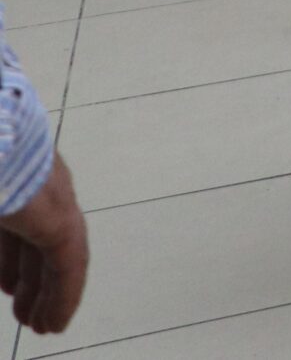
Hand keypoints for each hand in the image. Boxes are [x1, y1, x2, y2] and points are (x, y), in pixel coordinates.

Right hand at [0, 154, 87, 336]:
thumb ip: (1, 221)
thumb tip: (3, 275)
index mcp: (12, 179)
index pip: (18, 228)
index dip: (11, 261)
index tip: (7, 290)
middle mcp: (36, 187)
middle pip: (38, 244)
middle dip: (32, 281)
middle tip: (27, 316)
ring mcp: (50, 197)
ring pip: (58, 256)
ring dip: (51, 294)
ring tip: (42, 327)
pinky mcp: (58, 214)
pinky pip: (69, 262)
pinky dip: (64, 294)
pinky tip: (56, 322)